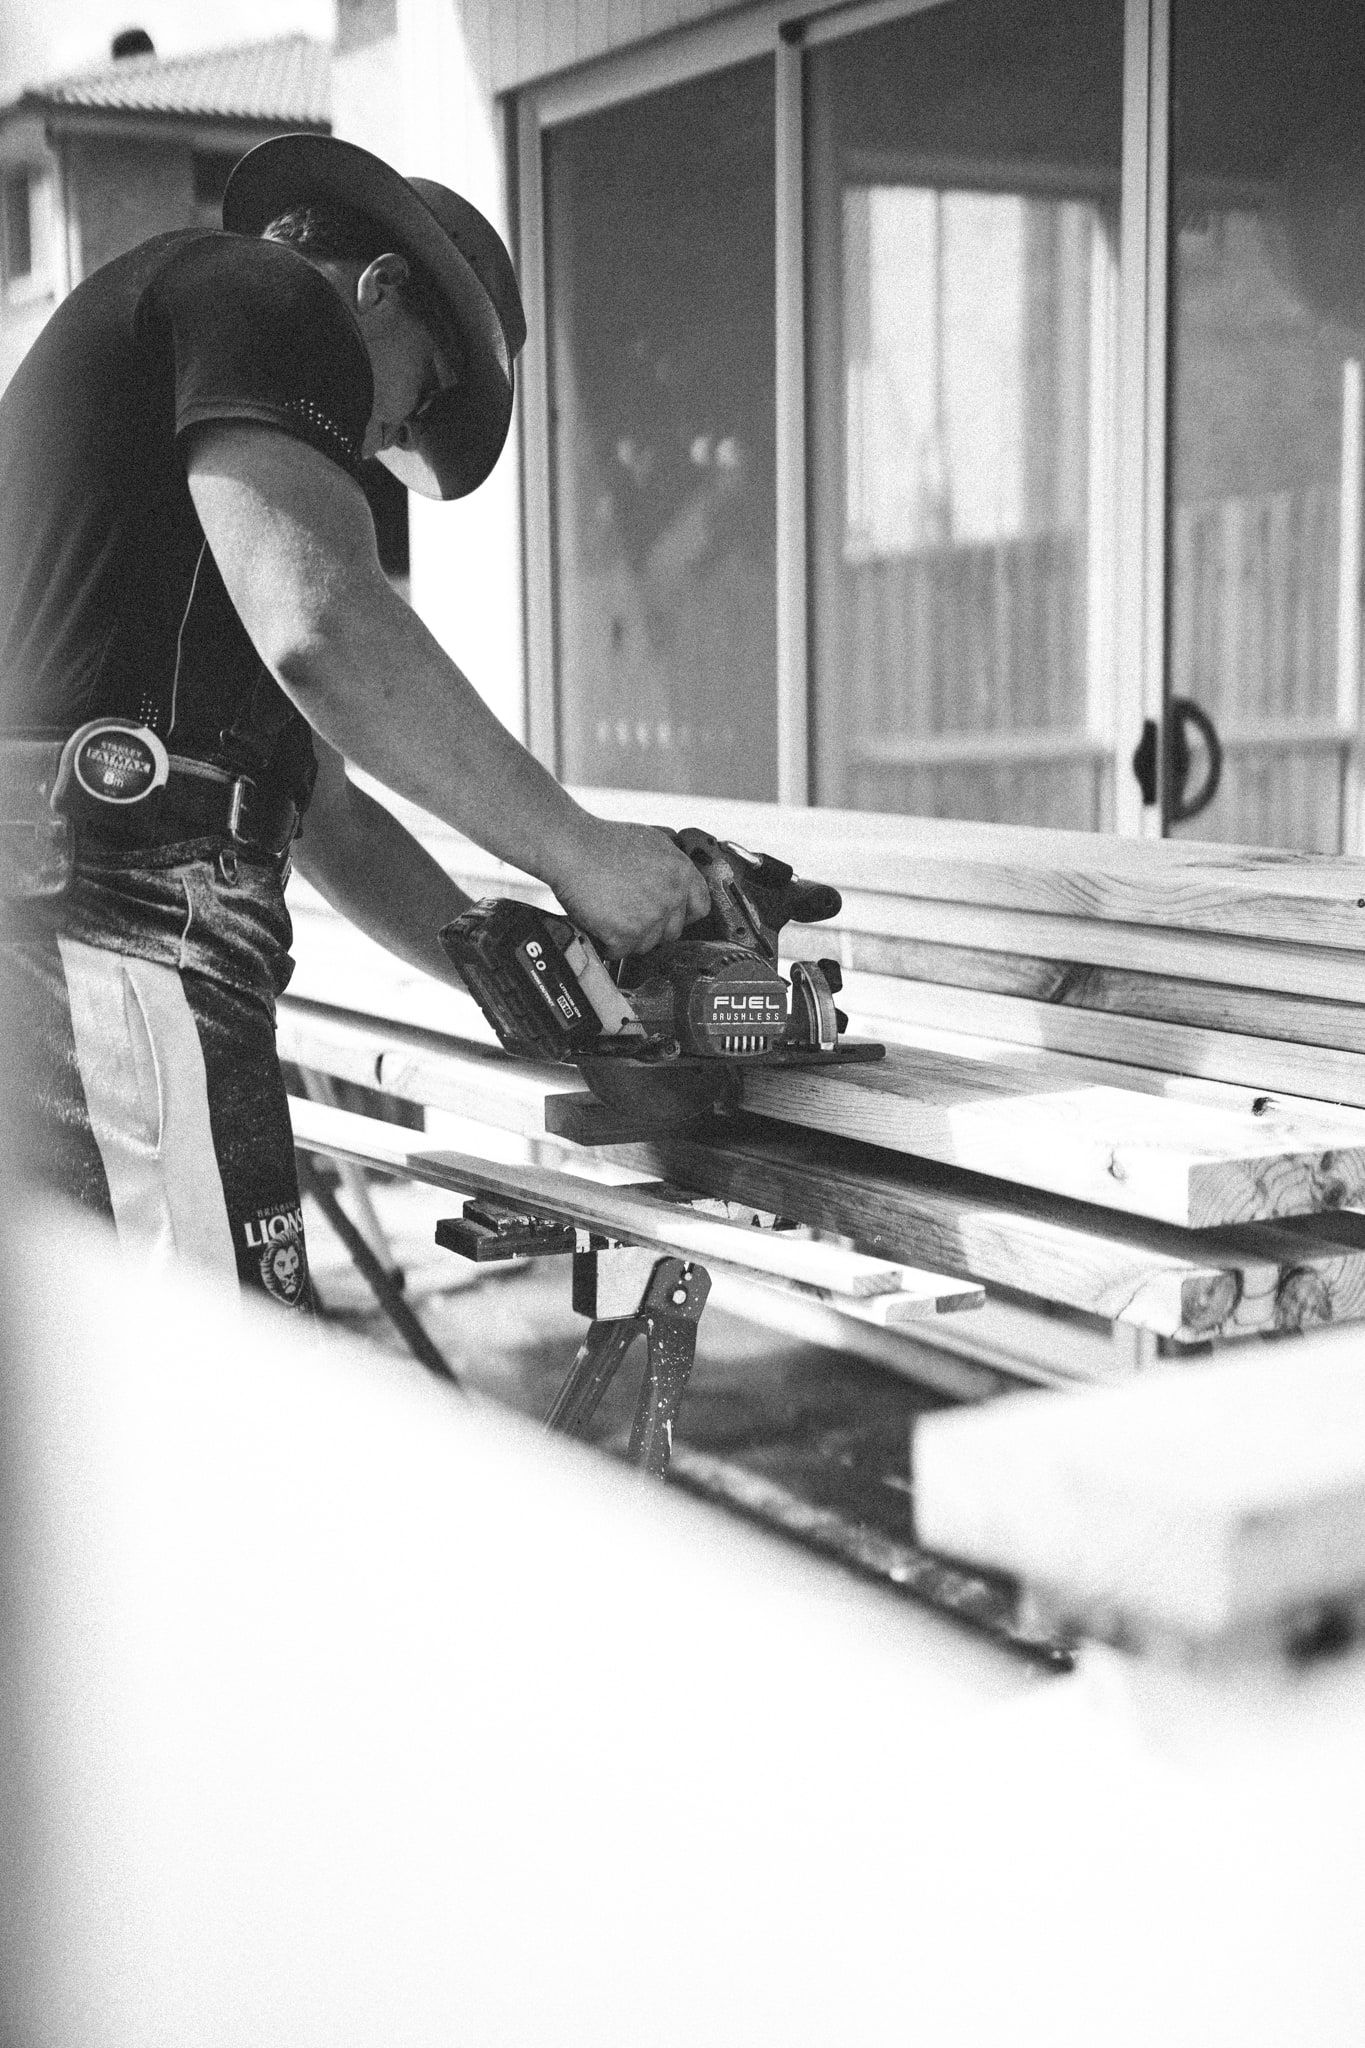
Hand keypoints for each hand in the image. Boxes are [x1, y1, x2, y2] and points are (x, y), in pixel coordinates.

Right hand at [550, 818, 710, 956]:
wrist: (571, 848)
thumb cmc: (602, 842)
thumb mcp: (651, 842)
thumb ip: (670, 866)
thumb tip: (677, 883)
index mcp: (681, 872)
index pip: (700, 907)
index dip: (683, 914)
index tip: (670, 915)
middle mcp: (671, 895)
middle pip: (672, 931)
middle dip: (652, 928)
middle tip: (630, 914)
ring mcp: (650, 917)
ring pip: (646, 945)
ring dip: (629, 937)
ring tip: (611, 915)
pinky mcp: (627, 933)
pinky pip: (621, 952)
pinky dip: (608, 944)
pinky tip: (600, 924)